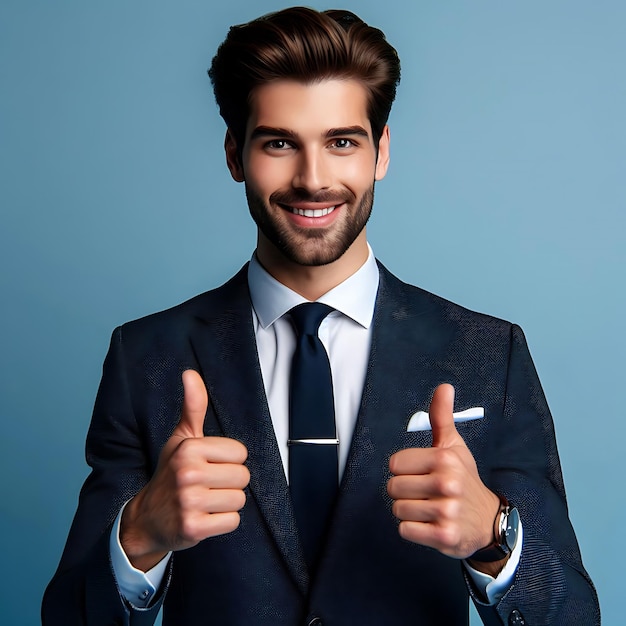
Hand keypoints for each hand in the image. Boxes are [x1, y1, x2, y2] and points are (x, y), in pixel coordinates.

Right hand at [121, 369, 249, 570]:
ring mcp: (189, 502)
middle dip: (230, 483)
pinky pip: (232, 522)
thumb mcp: (181, 438)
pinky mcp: (193, 529)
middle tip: (207, 486)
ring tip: (206, 501)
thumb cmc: (171, 473)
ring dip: (226, 504)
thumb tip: (190, 373)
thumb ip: (193, 406)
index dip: (229, 461)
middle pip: (243, 477)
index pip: (241, 453)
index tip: (209, 466)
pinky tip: (205, 518)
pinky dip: (223, 523)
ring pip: (239, 500)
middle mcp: (188, 473)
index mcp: (189, 448)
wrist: (147, 519)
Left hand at [387, 384, 499, 560]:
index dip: (404, 470)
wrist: (487, 520)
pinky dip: (413, 530)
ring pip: (398, 510)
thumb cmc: (464, 478)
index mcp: (444, 459)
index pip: (394, 464)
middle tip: (425, 493)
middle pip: (393, 487)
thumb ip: (441, 416)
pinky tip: (430, 524)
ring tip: (428, 508)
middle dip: (404, 492)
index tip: (421, 473)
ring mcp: (447, 511)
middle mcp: (447, 484)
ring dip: (409, 511)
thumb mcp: (453, 446)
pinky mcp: (445, 536)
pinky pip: (405, 531)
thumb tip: (444, 387)